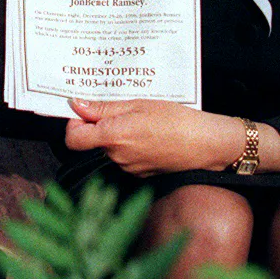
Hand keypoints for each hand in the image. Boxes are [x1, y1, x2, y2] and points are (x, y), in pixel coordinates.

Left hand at [64, 98, 243, 175]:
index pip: (74, 138)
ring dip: (118, 135)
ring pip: (110, 149)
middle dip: (101, 126)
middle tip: (122, 109)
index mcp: (114, 137)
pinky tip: (150, 135)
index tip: (84, 112)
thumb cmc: (177, 121)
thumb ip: (105, 108)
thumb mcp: (139, 104)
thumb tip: (78, 105)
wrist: (206, 145)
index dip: (74, 124)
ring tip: (142, 121)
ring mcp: (128, 168)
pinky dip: (131, 146)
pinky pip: (125, 157)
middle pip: (93, 142)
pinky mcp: (139, 174)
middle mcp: (117, 156)